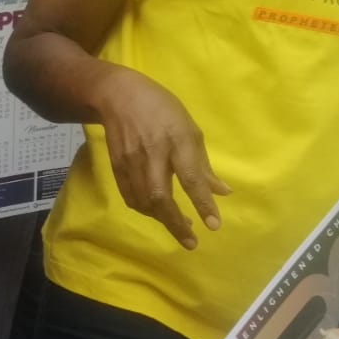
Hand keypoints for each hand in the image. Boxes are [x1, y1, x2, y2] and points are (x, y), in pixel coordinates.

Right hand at [93, 66, 231, 249]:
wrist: (118, 96)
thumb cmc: (162, 109)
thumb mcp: (189, 129)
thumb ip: (202, 164)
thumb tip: (222, 192)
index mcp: (176, 141)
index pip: (190, 178)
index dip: (202, 203)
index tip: (214, 226)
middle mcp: (153, 154)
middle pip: (161, 197)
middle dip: (176, 223)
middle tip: (191, 241)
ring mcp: (131, 162)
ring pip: (143, 201)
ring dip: (161, 219)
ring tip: (179, 227)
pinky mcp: (116, 166)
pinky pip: (130, 196)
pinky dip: (144, 210)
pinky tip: (156, 213)